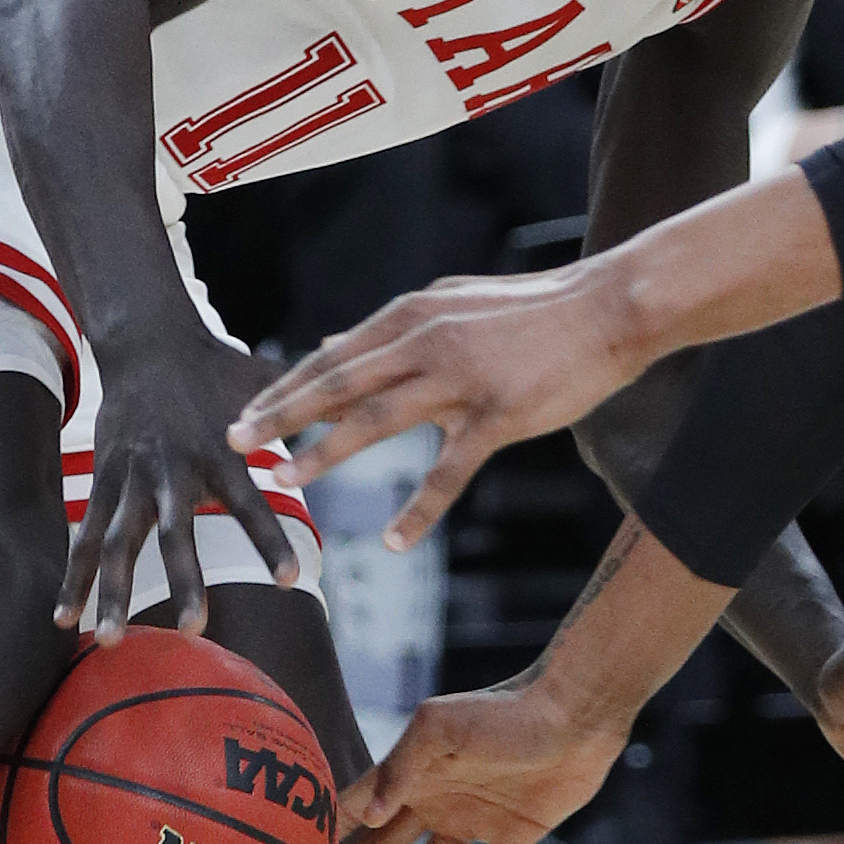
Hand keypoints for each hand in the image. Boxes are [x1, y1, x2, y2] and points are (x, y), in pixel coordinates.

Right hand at [58, 328, 297, 642]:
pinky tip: (65, 619)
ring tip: (114, 641)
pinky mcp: (102, 482)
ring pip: (119, 541)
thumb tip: (371, 410)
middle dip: (185, 579)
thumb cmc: (217, 366)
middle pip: (175, 532)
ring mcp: (130, 478)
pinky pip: (85, 537)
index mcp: (219, 450)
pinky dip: (75, 577)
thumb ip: (311, 408)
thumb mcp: (265, 382)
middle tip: (196, 628)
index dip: (270, 540)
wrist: (147, 339)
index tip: (292, 580)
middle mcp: (171, 468)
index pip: (251, 503)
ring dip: (114, 592)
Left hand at [235, 262, 649, 549]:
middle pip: (339, 382)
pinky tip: (394, 540)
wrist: (608, 309)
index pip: (334, 356)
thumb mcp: (452, 303)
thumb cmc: (533, 311)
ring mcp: (463, 377)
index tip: (243, 414)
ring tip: (288, 482)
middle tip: (235, 443)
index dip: (285, 388)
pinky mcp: (500, 414)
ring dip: (327, 452)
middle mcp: (428, 340)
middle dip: (282, 415)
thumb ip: (392, 328)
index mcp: (415, 314)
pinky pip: (451, 469)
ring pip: (379, 419)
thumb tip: (330, 342)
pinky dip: (420, 508)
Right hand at [321, 674, 628, 843]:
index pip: (359, 807)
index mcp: (412, 772)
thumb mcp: (442, 727)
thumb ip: (402, 765)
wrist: (576, 713)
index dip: (328, 836)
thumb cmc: (506, 709)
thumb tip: (369, 815)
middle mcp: (437, 798)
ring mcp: (475, 820)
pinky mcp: (516, 835)